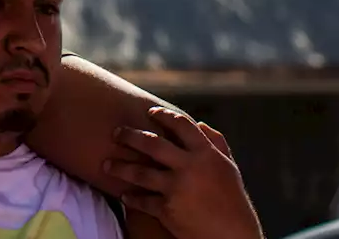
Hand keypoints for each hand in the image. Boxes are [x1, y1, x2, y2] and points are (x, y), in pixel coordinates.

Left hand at [105, 107, 262, 238]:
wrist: (231, 234)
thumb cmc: (231, 199)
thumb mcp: (228, 166)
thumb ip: (216, 142)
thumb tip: (200, 124)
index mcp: (206, 153)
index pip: (181, 124)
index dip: (164, 115)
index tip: (150, 112)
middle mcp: (189, 167)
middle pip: (153, 143)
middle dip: (130, 135)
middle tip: (116, 133)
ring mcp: (177, 188)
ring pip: (140, 172)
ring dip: (120, 167)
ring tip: (106, 164)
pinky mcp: (167, 210)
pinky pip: (143, 201)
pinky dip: (131, 197)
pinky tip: (124, 194)